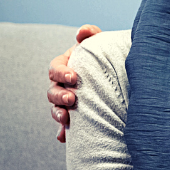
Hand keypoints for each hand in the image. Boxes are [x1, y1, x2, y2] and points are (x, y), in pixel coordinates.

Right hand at [47, 25, 101, 141]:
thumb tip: (83, 32)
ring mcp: (67, 102)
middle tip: (71, 98)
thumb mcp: (99, 46)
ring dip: (58, 114)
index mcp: (65, 66)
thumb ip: (91, 35)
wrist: (117, 78)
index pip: (55, 68)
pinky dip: (63, 132)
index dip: (61, 72)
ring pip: (55, 109)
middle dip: (59, 95)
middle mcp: (63, 85)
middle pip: (52, 91)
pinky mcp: (75, 117)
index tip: (73, 77)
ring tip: (66, 118)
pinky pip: (64, 127)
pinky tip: (64, 137)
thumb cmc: (104, 59)